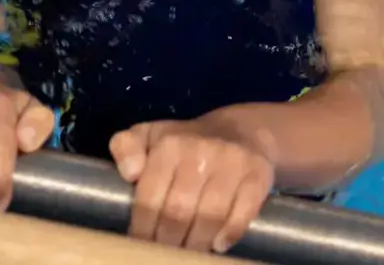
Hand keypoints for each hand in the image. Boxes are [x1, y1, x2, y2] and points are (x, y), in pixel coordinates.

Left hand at [109, 116, 276, 252]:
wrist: (240, 131)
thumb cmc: (184, 141)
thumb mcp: (148, 134)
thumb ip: (125, 148)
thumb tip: (129, 174)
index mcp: (168, 144)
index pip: (150, 195)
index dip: (143, 225)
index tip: (140, 243)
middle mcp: (199, 151)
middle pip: (179, 211)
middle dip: (168, 240)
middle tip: (162, 254)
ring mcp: (231, 163)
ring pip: (210, 216)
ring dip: (197, 242)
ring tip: (187, 254)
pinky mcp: (257, 175)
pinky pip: (243, 212)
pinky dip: (229, 233)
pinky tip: (218, 245)